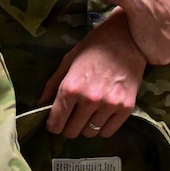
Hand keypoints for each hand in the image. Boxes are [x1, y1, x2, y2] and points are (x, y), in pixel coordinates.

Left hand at [42, 9, 146, 138]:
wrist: (129, 37)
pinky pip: (108, 132)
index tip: (57, 119)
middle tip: (74, 115)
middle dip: (69, 126)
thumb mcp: (69, 60)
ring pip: (90, 133)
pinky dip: (103, 127)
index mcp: (71, 88)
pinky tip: (103, 115)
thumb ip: (53, 85)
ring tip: (90, 113)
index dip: (54, 124)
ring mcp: (109, 105)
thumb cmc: (95, 46)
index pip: (55, 124)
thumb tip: (40, 105)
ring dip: (86, 126)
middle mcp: (89, 100)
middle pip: (72, 132)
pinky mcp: (126, 107)